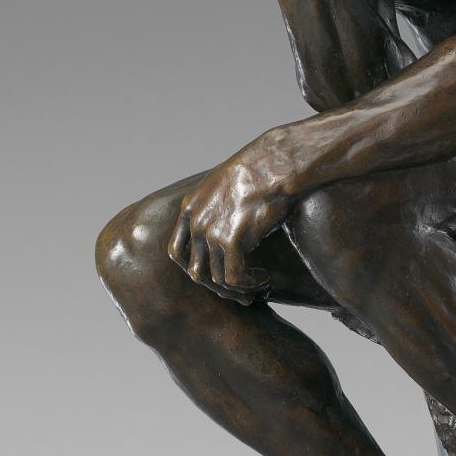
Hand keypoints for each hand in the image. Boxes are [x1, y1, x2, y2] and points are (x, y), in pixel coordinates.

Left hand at [168, 128, 302, 303]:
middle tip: (242, 293)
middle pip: (196, 271)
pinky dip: (249, 285)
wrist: (277, 163)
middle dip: (218, 287)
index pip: (177, 252)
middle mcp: (196, 222)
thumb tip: (231, 221)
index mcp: (191, 207)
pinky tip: (264, 279)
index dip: (196, 269)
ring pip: (216, 279)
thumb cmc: (264, 169)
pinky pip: (234, 278)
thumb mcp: (229, 183)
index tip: (217, 276)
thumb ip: (220, 205)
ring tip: (258, 285)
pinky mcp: (231, 240)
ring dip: (238, 288)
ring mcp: (210, 232)